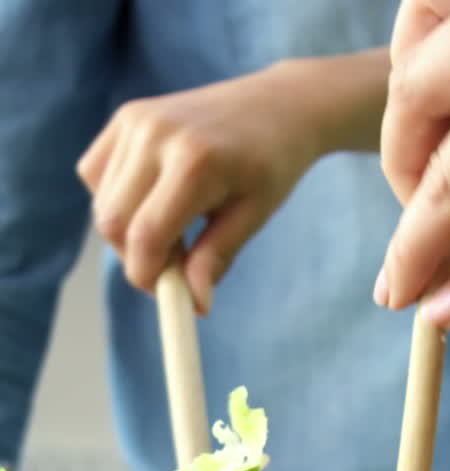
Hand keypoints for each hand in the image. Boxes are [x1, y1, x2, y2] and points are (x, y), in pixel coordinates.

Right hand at [77, 65, 323, 312]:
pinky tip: (151, 200)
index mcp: (194, 162)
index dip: (147, 277)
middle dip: (136, 258)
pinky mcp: (126, 116)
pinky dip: (115, 199)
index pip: (146, 237)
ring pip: (102, 203)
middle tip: (175, 266)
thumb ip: (217, 258)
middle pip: (113, 223)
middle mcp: (156, 134)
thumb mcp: (252, 217)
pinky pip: (96, 174)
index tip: (168, 296)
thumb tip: (195, 305)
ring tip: (175, 228)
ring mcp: (136, 120)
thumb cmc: (269, 165)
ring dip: (128, 231)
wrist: (273, 107)